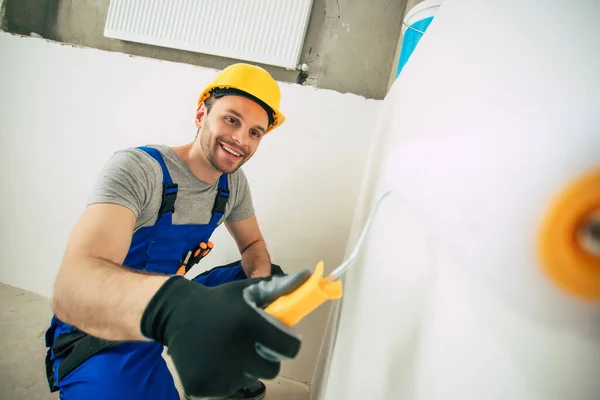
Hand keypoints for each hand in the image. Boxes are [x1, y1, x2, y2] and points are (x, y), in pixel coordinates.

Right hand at [140, 269, 310, 397]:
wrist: (176, 314)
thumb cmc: (219, 302)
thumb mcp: (248, 291)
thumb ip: (280, 288)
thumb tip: (309, 276)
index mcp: (249, 325)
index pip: (288, 347)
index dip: (287, 343)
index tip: (279, 339)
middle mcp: (234, 351)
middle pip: (272, 369)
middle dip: (267, 358)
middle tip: (252, 346)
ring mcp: (217, 373)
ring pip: (250, 380)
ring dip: (246, 369)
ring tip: (230, 351)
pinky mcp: (202, 387)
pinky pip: (228, 390)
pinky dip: (227, 379)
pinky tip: (216, 361)